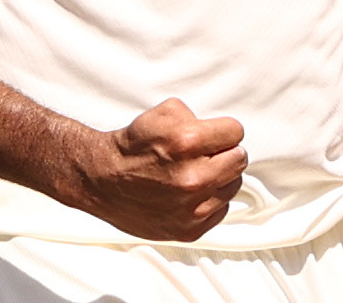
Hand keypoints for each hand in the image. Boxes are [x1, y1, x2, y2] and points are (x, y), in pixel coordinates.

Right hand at [68, 97, 247, 242]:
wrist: (103, 181)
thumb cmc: (133, 146)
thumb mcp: (162, 113)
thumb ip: (196, 116)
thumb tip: (218, 131)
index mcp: (187, 142)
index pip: (235, 132)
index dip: (222, 131)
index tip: (211, 135)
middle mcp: (193, 178)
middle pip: (239, 159)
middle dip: (224, 152)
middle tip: (204, 154)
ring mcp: (192, 208)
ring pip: (232, 185)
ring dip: (218, 177)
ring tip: (195, 173)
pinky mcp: (189, 229)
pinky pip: (220, 210)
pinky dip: (209, 201)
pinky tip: (189, 193)